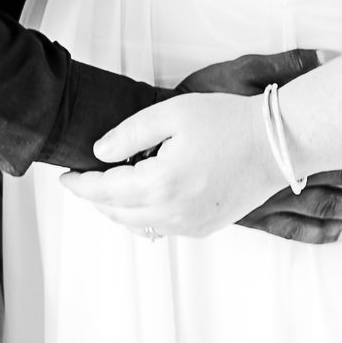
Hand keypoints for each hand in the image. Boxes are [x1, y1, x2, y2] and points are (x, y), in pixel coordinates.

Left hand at [61, 92, 278, 239]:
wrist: (276, 143)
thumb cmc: (229, 122)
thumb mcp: (173, 113)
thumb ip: (130, 133)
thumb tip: (101, 152)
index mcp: (160, 183)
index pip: (104, 191)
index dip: (80, 184)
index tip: (65, 176)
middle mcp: (173, 213)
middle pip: (116, 213)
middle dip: (94, 198)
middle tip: (82, 181)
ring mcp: (190, 225)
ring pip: (137, 226)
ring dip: (117, 210)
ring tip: (108, 189)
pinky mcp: (204, 228)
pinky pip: (161, 229)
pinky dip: (143, 217)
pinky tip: (143, 199)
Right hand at [170, 47, 341, 241]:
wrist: (150, 144)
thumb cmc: (195, 104)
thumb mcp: (239, 73)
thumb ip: (287, 66)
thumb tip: (332, 56)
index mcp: (280, 139)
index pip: (340, 141)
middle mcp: (279, 174)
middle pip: (341, 175)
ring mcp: (265, 200)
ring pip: (324, 207)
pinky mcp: (249, 216)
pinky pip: (291, 231)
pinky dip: (321, 234)